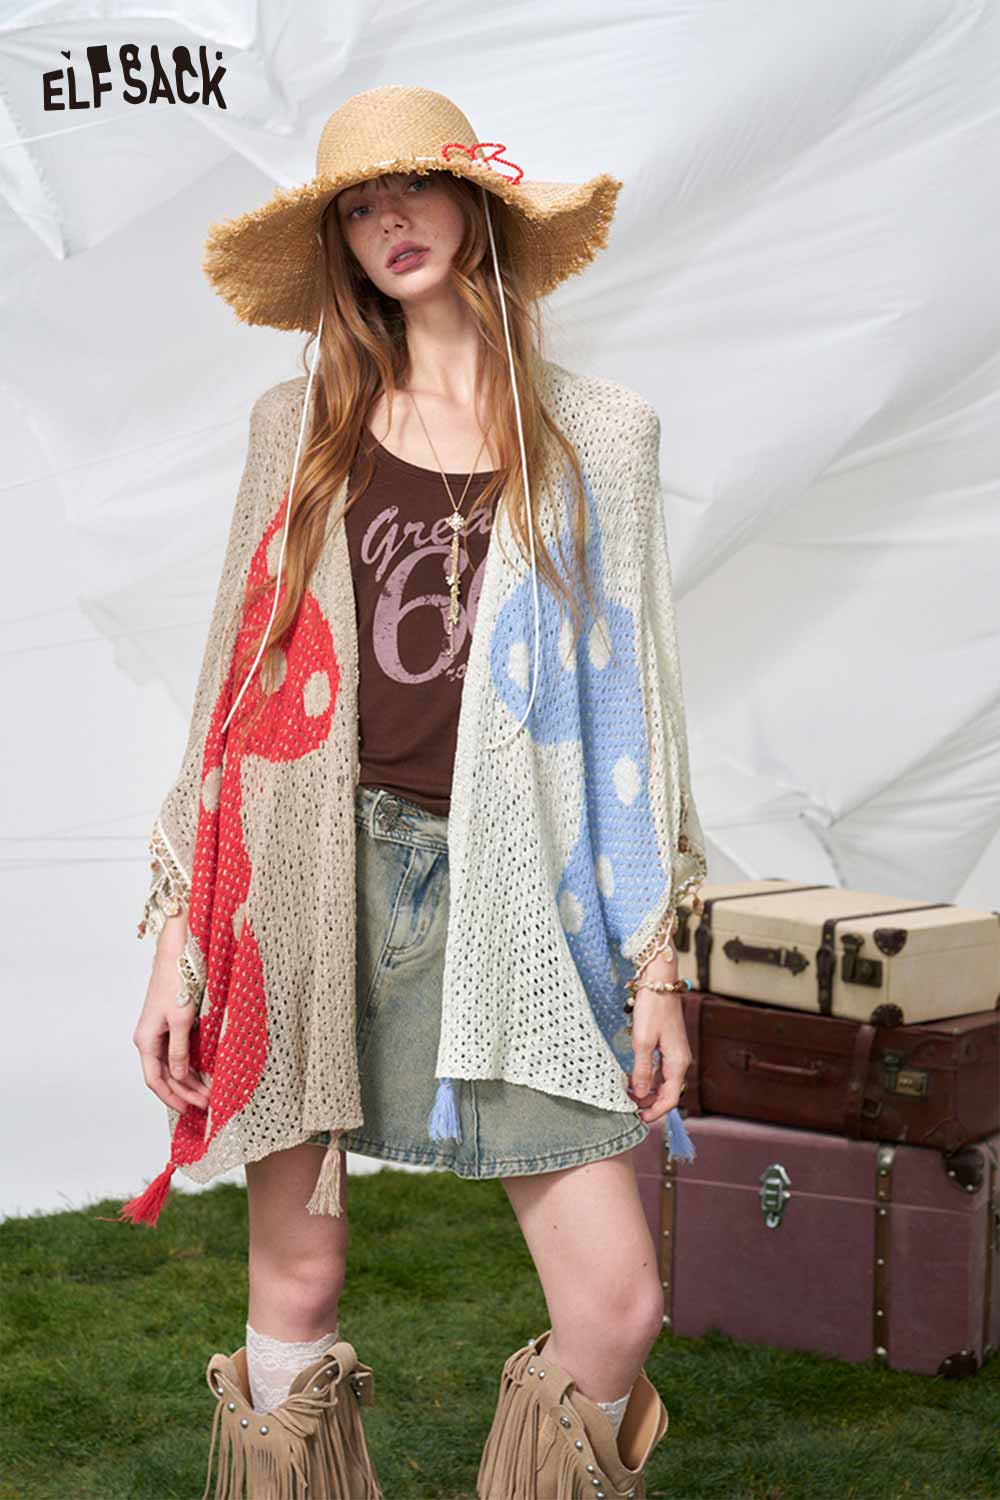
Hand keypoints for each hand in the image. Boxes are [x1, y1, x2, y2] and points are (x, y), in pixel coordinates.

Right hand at [133, 938, 210, 1114]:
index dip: (172, 1097)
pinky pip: (178, 1051)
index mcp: (146, 1039)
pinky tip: (204, 1073)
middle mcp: (149, 1038)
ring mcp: (159, 1031)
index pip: (155, 1079)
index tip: (190, 1110)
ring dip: (189, 1080)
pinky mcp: (170, 1023)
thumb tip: (178, 1076)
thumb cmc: (178, 982)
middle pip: (165, 1075)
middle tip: (207, 1105)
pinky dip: (190, 1064)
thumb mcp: (181, 1020)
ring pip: (172, 1065)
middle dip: (185, 1092)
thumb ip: (179, 1050)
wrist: (178, 952)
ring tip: (209, 1094)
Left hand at [626, 971, 691, 1123]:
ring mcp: (675, 1052)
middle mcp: (680, 1060)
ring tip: (629, 1094)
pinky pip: (661, 1069)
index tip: (640, 1118)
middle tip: (630, 1107)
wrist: (659, 983)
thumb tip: (641, 1093)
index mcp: (678, 1062)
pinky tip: (635, 1077)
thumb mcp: (642, 1041)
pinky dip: (649, 1077)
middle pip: (668, 1092)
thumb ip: (642, 1070)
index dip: (656, 1111)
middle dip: (650, 1102)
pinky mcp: (669, 1045)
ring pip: (664, 1081)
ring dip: (649, 1090)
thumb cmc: (653, 1009)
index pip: (671, 1098)